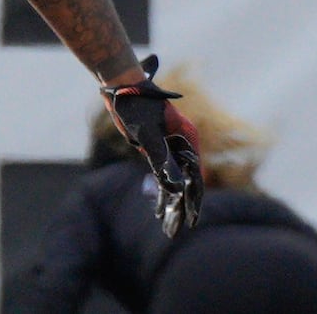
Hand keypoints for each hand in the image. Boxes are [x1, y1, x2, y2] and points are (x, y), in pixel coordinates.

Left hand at [101, 55, 204, 236]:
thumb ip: (160, 158)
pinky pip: (163, 176)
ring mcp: (170, 148)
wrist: (120, 86)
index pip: (196, 176)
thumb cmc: (134, 105)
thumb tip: (174, 185)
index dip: (194, 200)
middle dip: (183, 208)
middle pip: (187, 182)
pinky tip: (158, 211)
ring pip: (175, 182)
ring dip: (171, 205)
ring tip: (168, 229)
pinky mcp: (156, 149)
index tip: (192, 220)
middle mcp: (183, 145)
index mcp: (187, 139)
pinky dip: (161, 193)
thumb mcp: (146, 133)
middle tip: (176, 231)